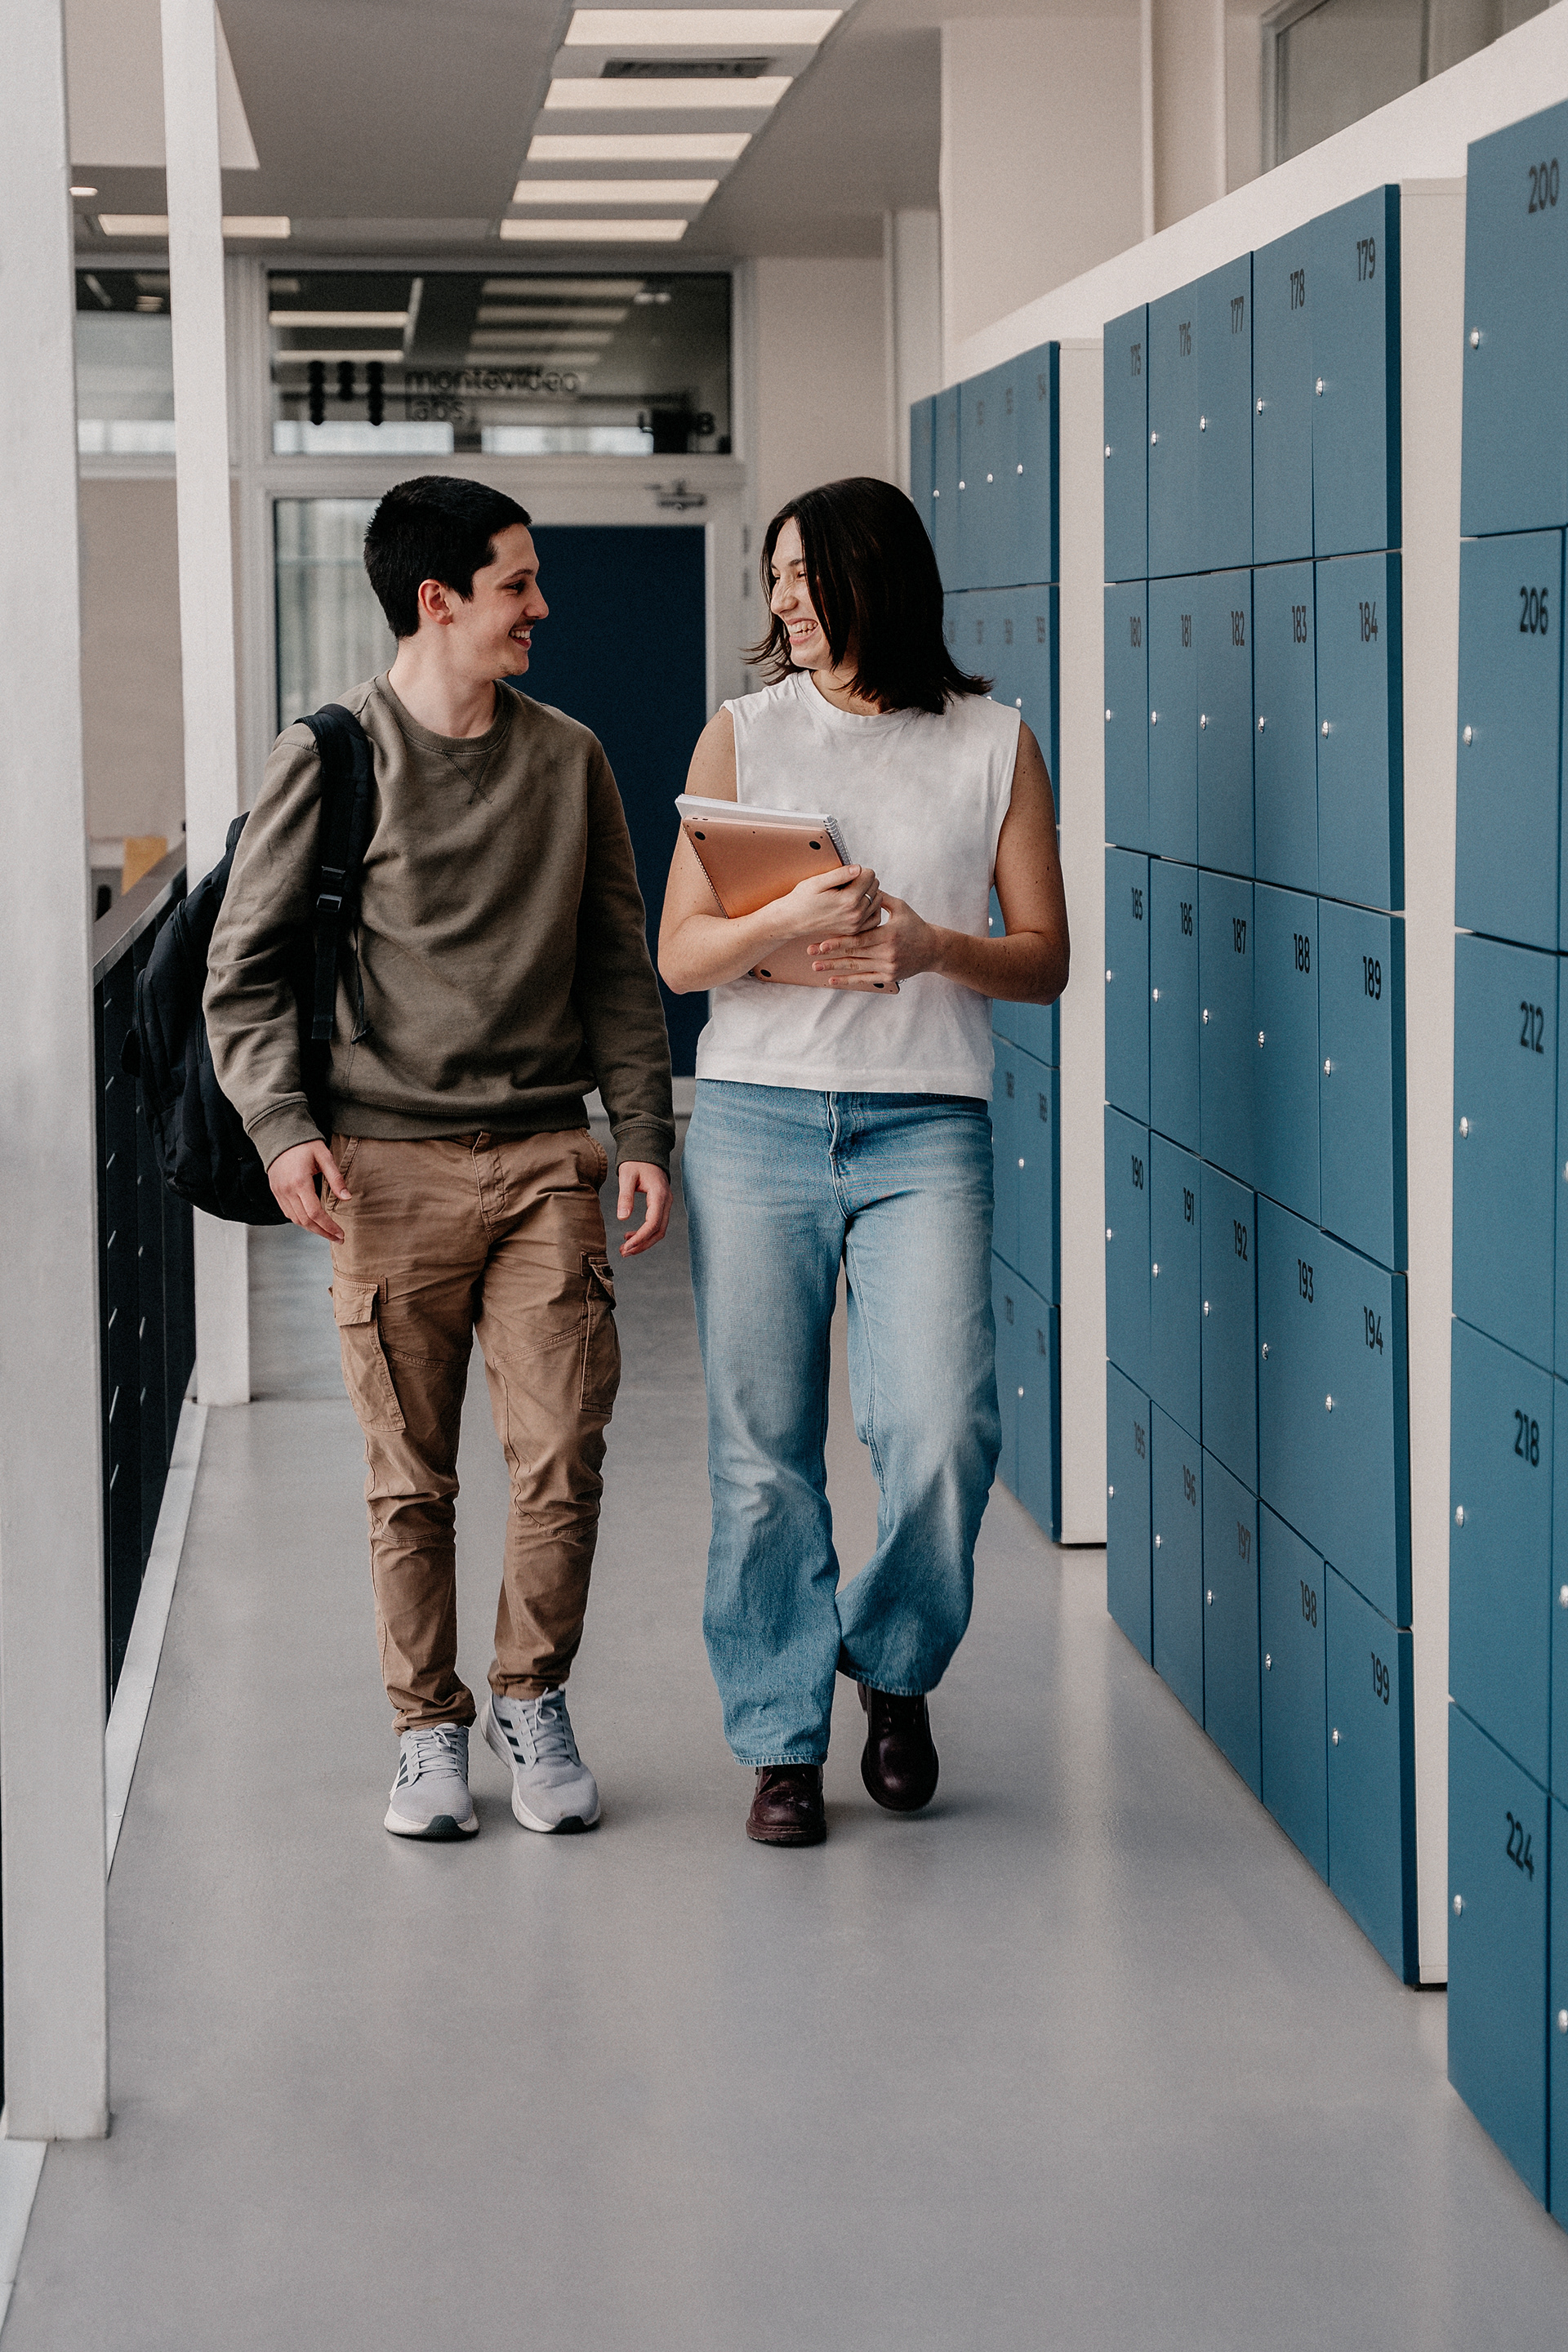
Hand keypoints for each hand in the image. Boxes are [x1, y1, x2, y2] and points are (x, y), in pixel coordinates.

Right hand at [268, 1137, 351, 1242]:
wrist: (279, 1134)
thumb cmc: (304, 1143)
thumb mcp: (324, 1156)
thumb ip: (336, 1179)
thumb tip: (347, 1198)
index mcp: (300, 1182)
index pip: (315, 1213)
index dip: (329, 1226)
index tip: (340, 1234)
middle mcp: (287, 1190)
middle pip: (305, 1221)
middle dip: (323, 1232)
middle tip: (338, 1238)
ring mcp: (279, 1192)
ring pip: (295, 1220)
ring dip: (312, 1229)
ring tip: (327, 1232)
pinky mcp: (276, 1192)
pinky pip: (287, 1213)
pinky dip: (300, 1221)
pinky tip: (312, 1222)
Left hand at [616, 1160, 671, 1257]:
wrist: (647, 1152)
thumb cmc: (636, 1162)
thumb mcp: (627, 1176)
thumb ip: (625, 1197)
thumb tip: (622, 1218)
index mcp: (658, 1194)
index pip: (653, 1223)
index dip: (640, 1238)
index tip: (627, 1246)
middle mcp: (666, 1201)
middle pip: (659, 1231)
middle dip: (642, 1244)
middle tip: (624, 1252)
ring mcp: (666, 1203)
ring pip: (659, 1230)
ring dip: (644, 1242)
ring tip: (626, 1249)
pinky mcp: (662, 1205)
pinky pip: (657, 1224)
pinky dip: (645, 1234)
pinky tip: (631, 1236)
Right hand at [771, 863, 882, 943]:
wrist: (792, 920)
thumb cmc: (802, 899)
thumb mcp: (817, 882)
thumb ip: (840, 874)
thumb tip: (858, 868)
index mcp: (849, 900)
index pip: (870, 875)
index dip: (859, 870)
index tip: (847, 873)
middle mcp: (856, 914)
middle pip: (875, 887)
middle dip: (864, 881)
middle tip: (847, 883)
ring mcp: (856, 925)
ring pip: (878, 901)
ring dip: (868, 893)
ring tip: (851, 892)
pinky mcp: (854, 930)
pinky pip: (875, 917)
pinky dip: (871, 908)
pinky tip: (859, 903)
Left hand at [811, 893, 941, 988]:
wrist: (933, 949)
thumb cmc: (915, 925)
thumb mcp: (901, 907)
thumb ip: (880, 898)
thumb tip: (862, 885)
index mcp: (888, 934)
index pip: (859, 939)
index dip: (839, 942)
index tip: (821, 942)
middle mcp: (887, 952)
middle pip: (853, 954)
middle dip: (830, 954)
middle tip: (810, 952)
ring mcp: (888, 966)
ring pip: (856, 968)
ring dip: (834, 968)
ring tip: (815, 966)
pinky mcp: (889, 976)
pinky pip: (864, 979)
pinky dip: (847, 981)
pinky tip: (831, 981)